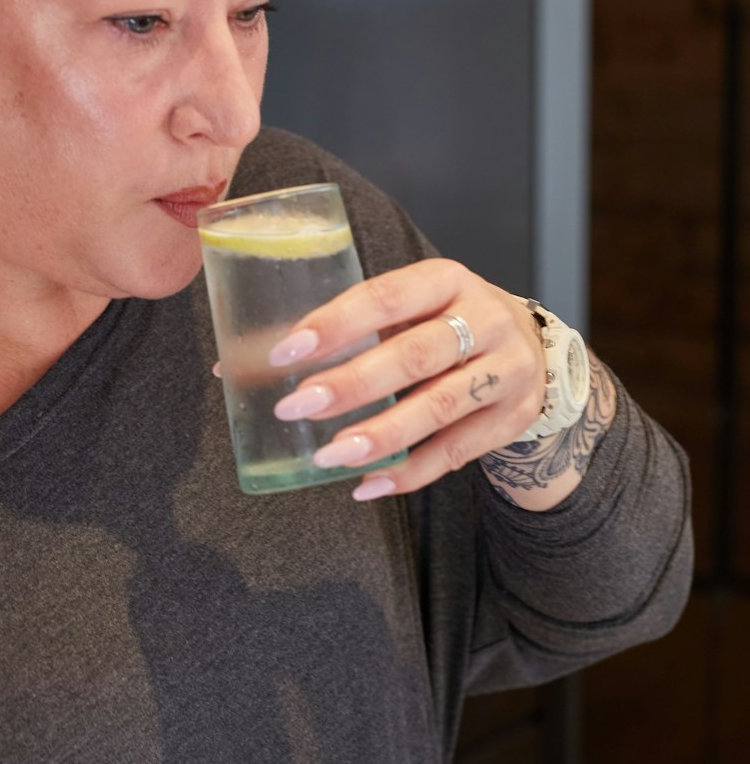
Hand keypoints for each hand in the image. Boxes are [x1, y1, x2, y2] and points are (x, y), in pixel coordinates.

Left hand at [265, 258, 546, 500]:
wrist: (532, 354)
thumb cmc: (443, 327)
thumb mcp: (408, 311)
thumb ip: (340, 332)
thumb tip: (231, 366)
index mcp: (446, 279)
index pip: (386, 297)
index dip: (335, 324)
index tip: (286, 351)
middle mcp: (484, 319)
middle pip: (414, 355)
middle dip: (351, 384)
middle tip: (296, 407)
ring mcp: (508, 370)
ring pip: (439, 407)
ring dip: (379, 435)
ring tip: (327, 456)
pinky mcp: (513, 418)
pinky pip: (457, 452)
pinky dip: (409, 472)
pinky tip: (366, 484)